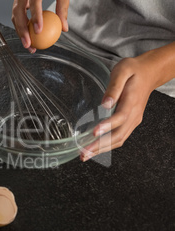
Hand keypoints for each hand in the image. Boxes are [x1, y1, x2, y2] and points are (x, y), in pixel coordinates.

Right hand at [12, 0, 68, 52]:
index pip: (34, 2)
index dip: (35, 17)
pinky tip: (28, 36)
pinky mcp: (18, 1)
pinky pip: (17, 15)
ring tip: (28, 45)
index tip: (39, 31)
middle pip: (18, 12)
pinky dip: (21, 26)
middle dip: (22, 30)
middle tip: (29, 44)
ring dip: (20, 32)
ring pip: (14, 15)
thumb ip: (62, 8)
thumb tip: (64, 27)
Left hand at [80, 42, 174, 160]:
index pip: (120, 117)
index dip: (107, 126)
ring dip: (102, 150)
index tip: (94, 132)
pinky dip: (107, 146)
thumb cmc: (133, 70)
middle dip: (100, 146)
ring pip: (119, 140)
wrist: (149, 73)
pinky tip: (94, 149)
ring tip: (85, 155)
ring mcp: (133, 121)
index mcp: (132, 101)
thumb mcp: (122, 71)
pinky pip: (119, 138)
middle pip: (118, 135)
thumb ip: (114, 87)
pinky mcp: (130, 123)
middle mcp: (134, 115)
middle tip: (84, 153)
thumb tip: (105, 104)